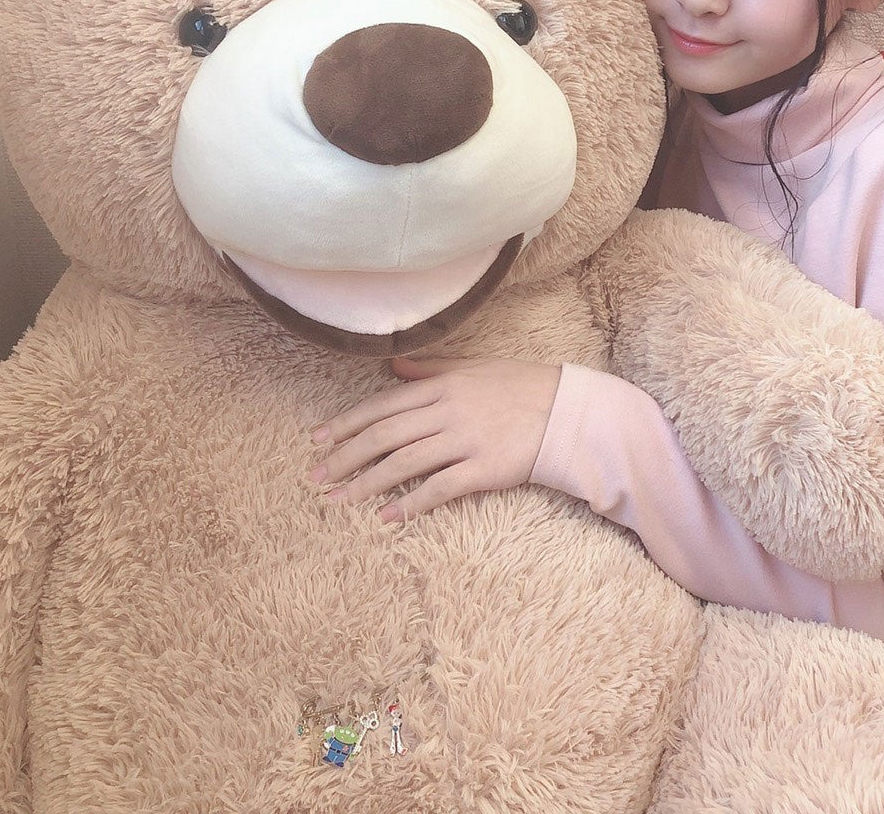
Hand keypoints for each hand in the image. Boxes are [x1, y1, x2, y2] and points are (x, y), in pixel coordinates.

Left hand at [308, 357, 560, 521]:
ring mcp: (465, 440)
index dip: (347, 423)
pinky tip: (387, 519)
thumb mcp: (473, 368)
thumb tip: (393, 366)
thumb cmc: (519, 386)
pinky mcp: (484, 469)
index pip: (383, 405)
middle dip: (346, 456)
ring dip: (368, 483)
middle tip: (316, 477)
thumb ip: (430, 369)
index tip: (317, 440)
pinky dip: (410, 504)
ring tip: (340, 501)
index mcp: (442, 385)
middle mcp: (447, 411)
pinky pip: (439, 489)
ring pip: (404, 463)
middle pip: (385, 435)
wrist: (566, 411)